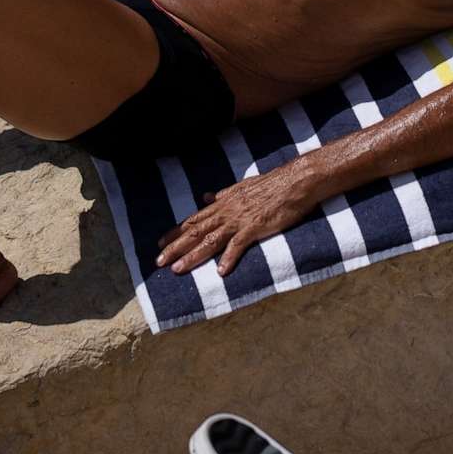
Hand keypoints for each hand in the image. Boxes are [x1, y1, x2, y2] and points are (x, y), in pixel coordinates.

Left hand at [158, 158, 325, 276]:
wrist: (294, 181)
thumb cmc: (271, 184)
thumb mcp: (242, 187)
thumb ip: (223, 194)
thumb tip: (206, 196)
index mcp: (223, 203)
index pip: (194, 220)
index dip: (176, 232)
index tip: (160, 244)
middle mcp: (227, 212)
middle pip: (195, 231)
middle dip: (175, 247)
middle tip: (158, 262)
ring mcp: (240, 220)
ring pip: (210, 240)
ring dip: (193, 256)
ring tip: (177, 269)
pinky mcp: (255, 227)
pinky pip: (239, 245)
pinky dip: (229, 258)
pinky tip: (220, 272)